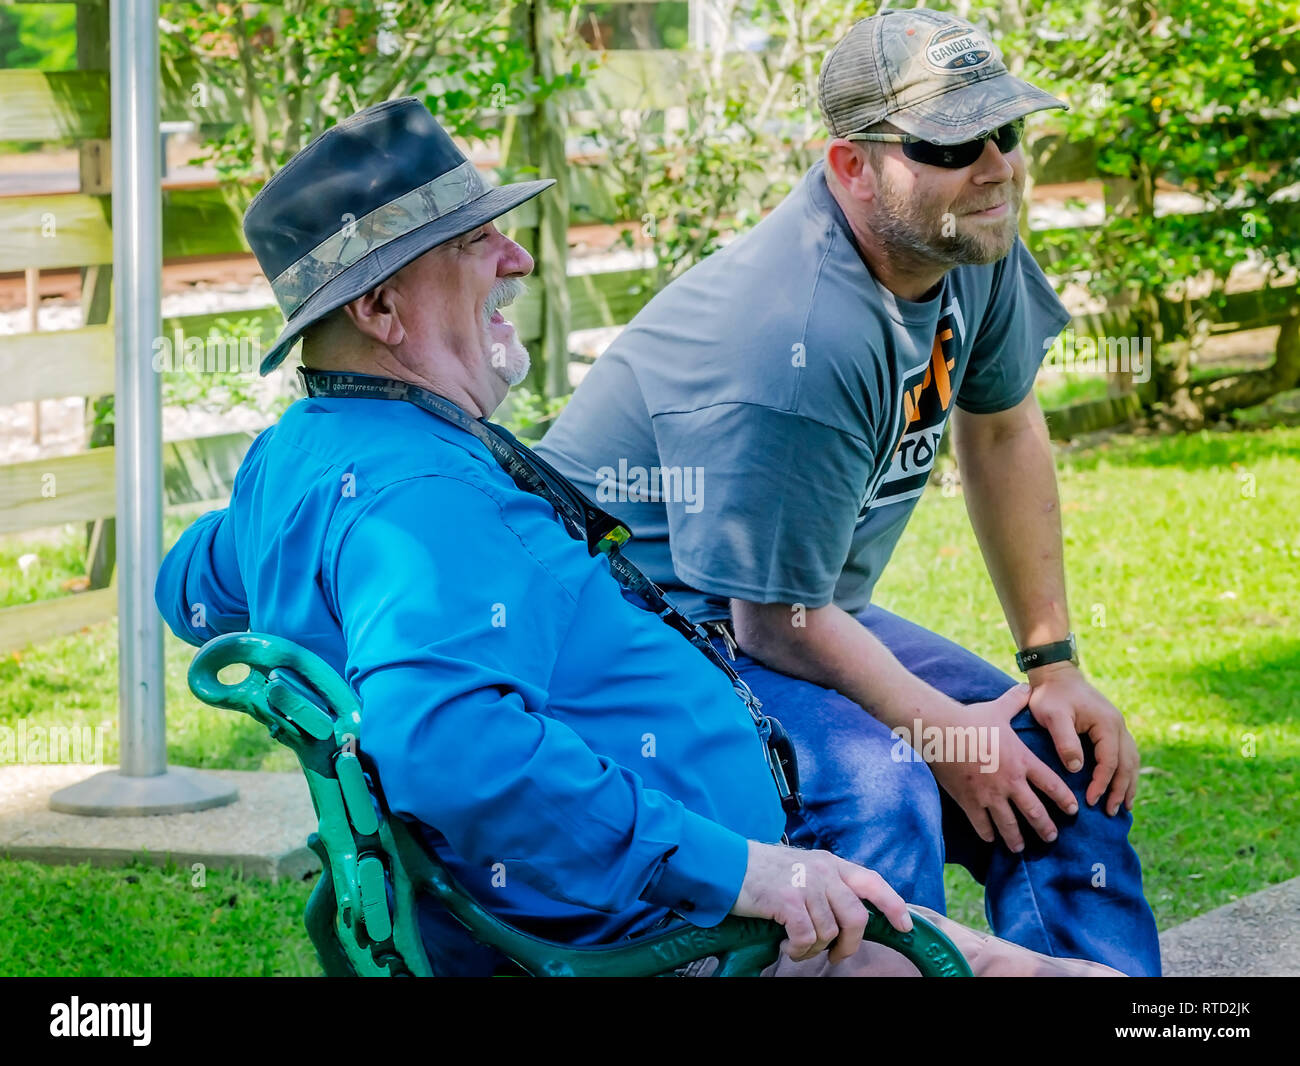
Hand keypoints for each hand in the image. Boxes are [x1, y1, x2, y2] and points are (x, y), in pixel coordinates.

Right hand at [730, 841, 911, 962]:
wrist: (730, 864)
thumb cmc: (764, 871)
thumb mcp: (804, 867)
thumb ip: (828, 883)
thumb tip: (849, 914)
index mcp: (831, 863)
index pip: (872, 882)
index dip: (893, 905)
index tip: (904, 927)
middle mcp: (824, 872)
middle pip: (856, 917)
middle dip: (849, 944)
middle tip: (835, 955)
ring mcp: (807, 886)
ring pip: (830, 932)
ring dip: (814, 948)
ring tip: (797, 945)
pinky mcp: (788, 902)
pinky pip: (807, 938)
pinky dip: (798, 949)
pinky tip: (786, 945)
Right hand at [925, 683, 1078, 852]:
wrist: (942, 731)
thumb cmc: (971, 719)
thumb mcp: (998, 708)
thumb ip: (1015, 700)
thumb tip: (1027, 686)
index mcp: (1022, 761)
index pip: (1052, 785)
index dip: (1064, 800)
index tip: (1072, 810)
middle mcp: (1010, 782)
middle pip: (1034, 812)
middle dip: (1045, 828)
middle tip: (1052, 838)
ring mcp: (990, 795)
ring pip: (1010, 825)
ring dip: (1017, 839)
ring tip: (1021, 846)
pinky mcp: (970, 802)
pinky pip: (982, 825)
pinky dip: (988, 834)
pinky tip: (991, 838)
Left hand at [1027, 661, 1139, 815]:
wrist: (1055, 674)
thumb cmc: (1051, 695)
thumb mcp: (1052, 716)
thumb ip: (1065, 741)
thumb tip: (1076, 768)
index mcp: (1107, 724)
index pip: (1109, 761)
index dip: (1102, 783)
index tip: (1091, 801)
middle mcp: (1118, 726)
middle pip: (1127, 764)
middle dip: (1120, 790)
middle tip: (1110, 813)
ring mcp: (1118, 726)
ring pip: (1131, 761)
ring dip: (1128, 784)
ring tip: (1123, 806)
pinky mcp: (1111, 728)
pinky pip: (1126, 754)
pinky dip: (1126, 772)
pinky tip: (1122, 786)